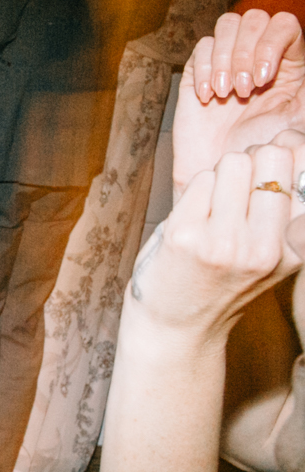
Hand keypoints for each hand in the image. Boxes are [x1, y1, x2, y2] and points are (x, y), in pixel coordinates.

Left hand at [126, 142, 302, 341]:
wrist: (178, 326)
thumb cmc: (221, 281)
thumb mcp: (269, 253)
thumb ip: (279, 211)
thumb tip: (287, 144)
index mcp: (294, 249)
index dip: (287, 158)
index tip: (270, 175)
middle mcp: (266, 246)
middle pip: (271, 157)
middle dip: (253, 162)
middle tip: (239, 188)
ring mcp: (225, 241)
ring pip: (233, 163)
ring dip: (221, 176)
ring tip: (215, 209)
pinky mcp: (185, 235)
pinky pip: (200, 181)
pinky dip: (196, 192)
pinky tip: (193, 221)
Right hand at [174, 11, 304, 193]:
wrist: (227, 178)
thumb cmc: (266, 158)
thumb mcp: (299, 126)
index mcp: (290, 64)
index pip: (284, 24)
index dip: (271, 43)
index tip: (264, 79)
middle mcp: (260, 58)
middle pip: (254, 19)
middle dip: (245, 53)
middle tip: (244, 91)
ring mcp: (227, 63)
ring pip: (226, 26)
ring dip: (224, 59)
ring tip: (226, 94)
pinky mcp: (198, 73)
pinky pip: (199, 50)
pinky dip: (204, 72)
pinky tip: (208, 99)